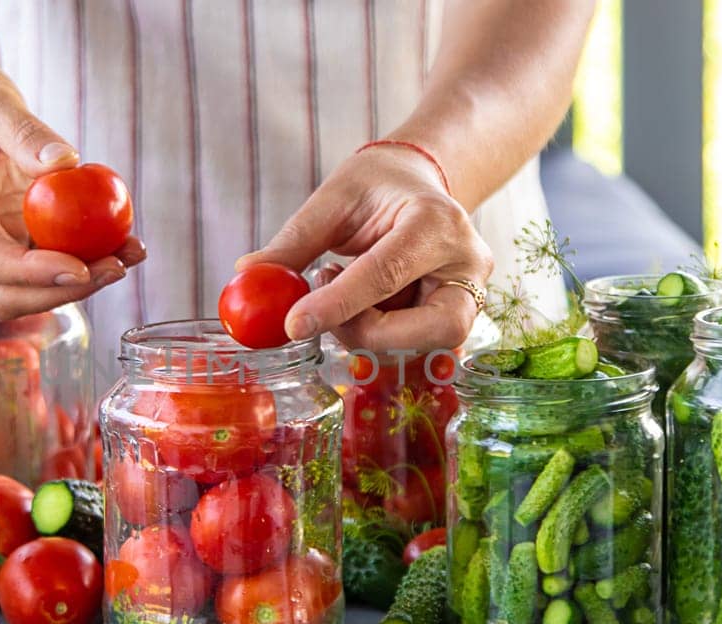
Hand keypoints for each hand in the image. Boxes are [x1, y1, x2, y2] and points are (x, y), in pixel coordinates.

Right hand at [0, 54, 144, 318]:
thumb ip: (23, 130)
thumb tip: (66, 164)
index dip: (30, 273)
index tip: (81, 267)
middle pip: (2, 295)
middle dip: (61, 292)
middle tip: (116, 267)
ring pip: (27, 292)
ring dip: (80, 284)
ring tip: (130, 252)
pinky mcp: (6, 243)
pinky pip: (44, 267)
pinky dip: (83, 262)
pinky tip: (121, 242)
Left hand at [237, 145, 491, 353]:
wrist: (417, 182)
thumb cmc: (378, 186)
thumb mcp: (333, 199)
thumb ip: (295, 241)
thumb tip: (248, 274)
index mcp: (436, 220)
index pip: (385, 274)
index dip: (337, 305)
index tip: (293, 324)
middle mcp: (468, 262)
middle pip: (432, 327)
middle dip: (368, 331)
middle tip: (319, 311)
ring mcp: (473, 291)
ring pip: (427, 343)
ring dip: (370, 330)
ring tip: (342, 287)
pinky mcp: (462, 313)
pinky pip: (420, 341)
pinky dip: (381, 329)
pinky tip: (365, 299)